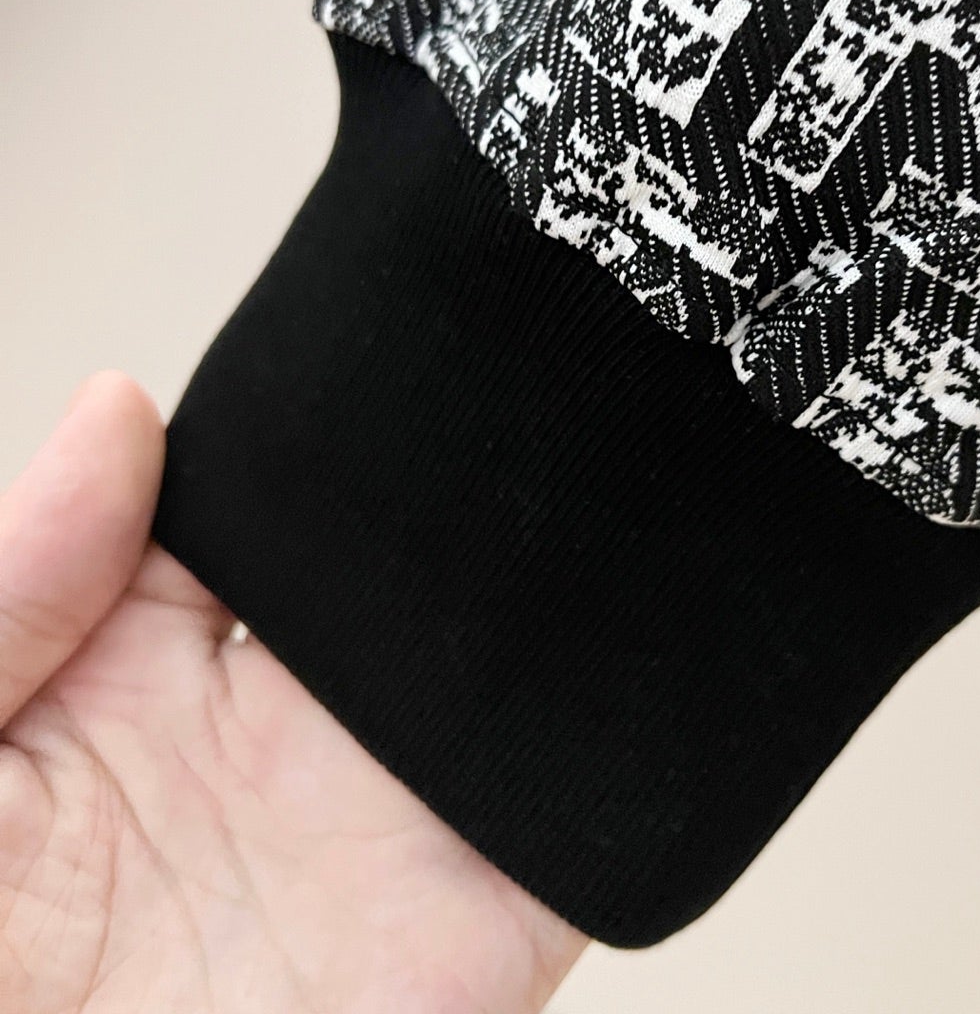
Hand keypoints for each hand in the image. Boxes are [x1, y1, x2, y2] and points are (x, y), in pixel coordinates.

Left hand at [0, 372, 588, 1013]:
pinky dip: (647, 715)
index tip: (393, 319)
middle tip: (524, 360)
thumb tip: (118, 403)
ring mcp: (394, 815)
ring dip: (570, 573)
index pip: (269, 490)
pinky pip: (589, 803)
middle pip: (414, 551)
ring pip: (518, 651)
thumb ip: (9, 590)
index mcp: (140, 666)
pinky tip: (662, 612)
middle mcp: (285, 725)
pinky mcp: (491, 913)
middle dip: (474, 468)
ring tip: (609, 451)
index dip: (328, 409)